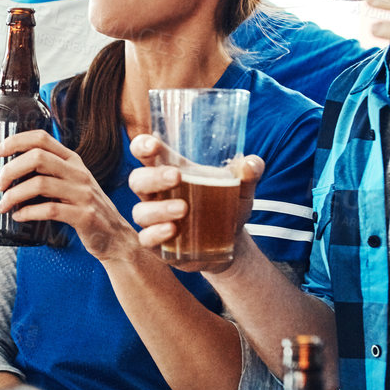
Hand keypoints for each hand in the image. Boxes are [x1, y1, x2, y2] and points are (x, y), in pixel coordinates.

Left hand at [0, 129, 134, 261]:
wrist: (116, 237)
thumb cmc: (86, 210)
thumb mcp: (72, 184)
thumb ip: (50, 174)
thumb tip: (11, 172)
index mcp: (73, 161)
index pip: (42, 138)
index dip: (16, 141)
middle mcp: (78, 173)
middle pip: (37, 158)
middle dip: (11, 169)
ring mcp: (83, 194)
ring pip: (40, 184)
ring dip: (14, 195)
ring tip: (3, 205)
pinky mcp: (84, 216)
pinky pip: (49, 210)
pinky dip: (28, 213)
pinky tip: (19, 216)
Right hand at [128, 134, 263, 273]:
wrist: (230, 242)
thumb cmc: (228, 205)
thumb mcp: (242, 188)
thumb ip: (248, 173)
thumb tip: (252, 164)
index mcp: (169, 171)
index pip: (144, 153)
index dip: (142, 146)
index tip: (153, 145)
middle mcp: (155, 194)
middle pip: (137, 180)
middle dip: (152, 177)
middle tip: (176, 176)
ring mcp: (154, 220)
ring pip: (140, 211)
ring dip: (158, 209)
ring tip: (183, 209)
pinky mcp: (158, 244)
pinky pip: (145, 239)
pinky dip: (156, 234)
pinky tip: (173, 230)